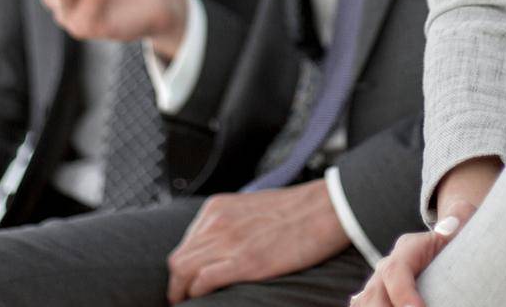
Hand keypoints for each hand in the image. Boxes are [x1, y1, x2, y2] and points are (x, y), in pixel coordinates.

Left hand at [166, 180, 348, 301]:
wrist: (328, 208)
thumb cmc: (299, 210)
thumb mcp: (253, 207)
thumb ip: (233, 223)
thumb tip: (225, 244)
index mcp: (218, 208)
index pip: (185, 244)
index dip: (184, 267)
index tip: (188, 280)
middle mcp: (217, 222)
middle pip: (178, 260)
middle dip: (177, 284)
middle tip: (183, 298)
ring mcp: (229, 241)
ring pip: (183, 271)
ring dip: (182, 292)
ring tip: (189, 303)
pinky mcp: (244, 261)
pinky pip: (203, 281)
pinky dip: (197, 294)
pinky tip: (205, 300)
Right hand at [353, 198, 477, 306]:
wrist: (437, 249)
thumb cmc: (455, 241)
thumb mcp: (460, 227)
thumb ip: (459, 220)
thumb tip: (453, 225)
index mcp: (406, 250)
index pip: (396, 272)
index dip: (404, 295)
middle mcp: (385, 269)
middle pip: (374, 297)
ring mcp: (375, 288)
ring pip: (364, 305)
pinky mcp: (372, 302)